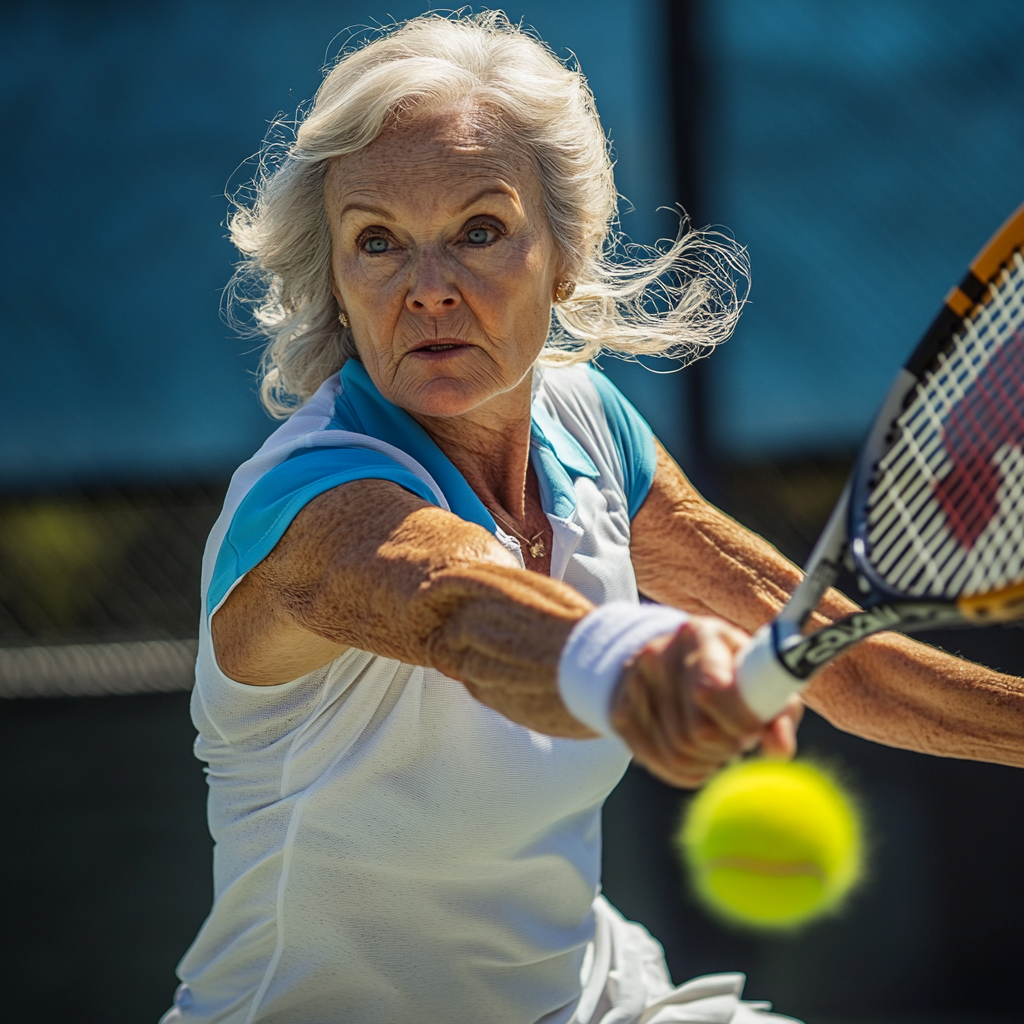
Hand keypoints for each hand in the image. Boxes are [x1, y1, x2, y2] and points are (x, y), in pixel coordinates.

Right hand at [609, 615, 802, 787]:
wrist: (665, 654)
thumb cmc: (726, 666)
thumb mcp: (756, 673)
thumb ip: (778, 709)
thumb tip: (778, 746)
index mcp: (698, 634)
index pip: (712, 689)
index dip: (740, 721)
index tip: (755, 728)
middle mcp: (658, 653)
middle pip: (696, 731)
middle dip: (729, 747)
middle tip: (739, 741)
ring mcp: (633, 684)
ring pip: (679, 754)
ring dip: (710, 762)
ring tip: (721, 747)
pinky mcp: (620, 711)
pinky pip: (660, 763)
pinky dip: (688, 772)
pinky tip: (699, 756)